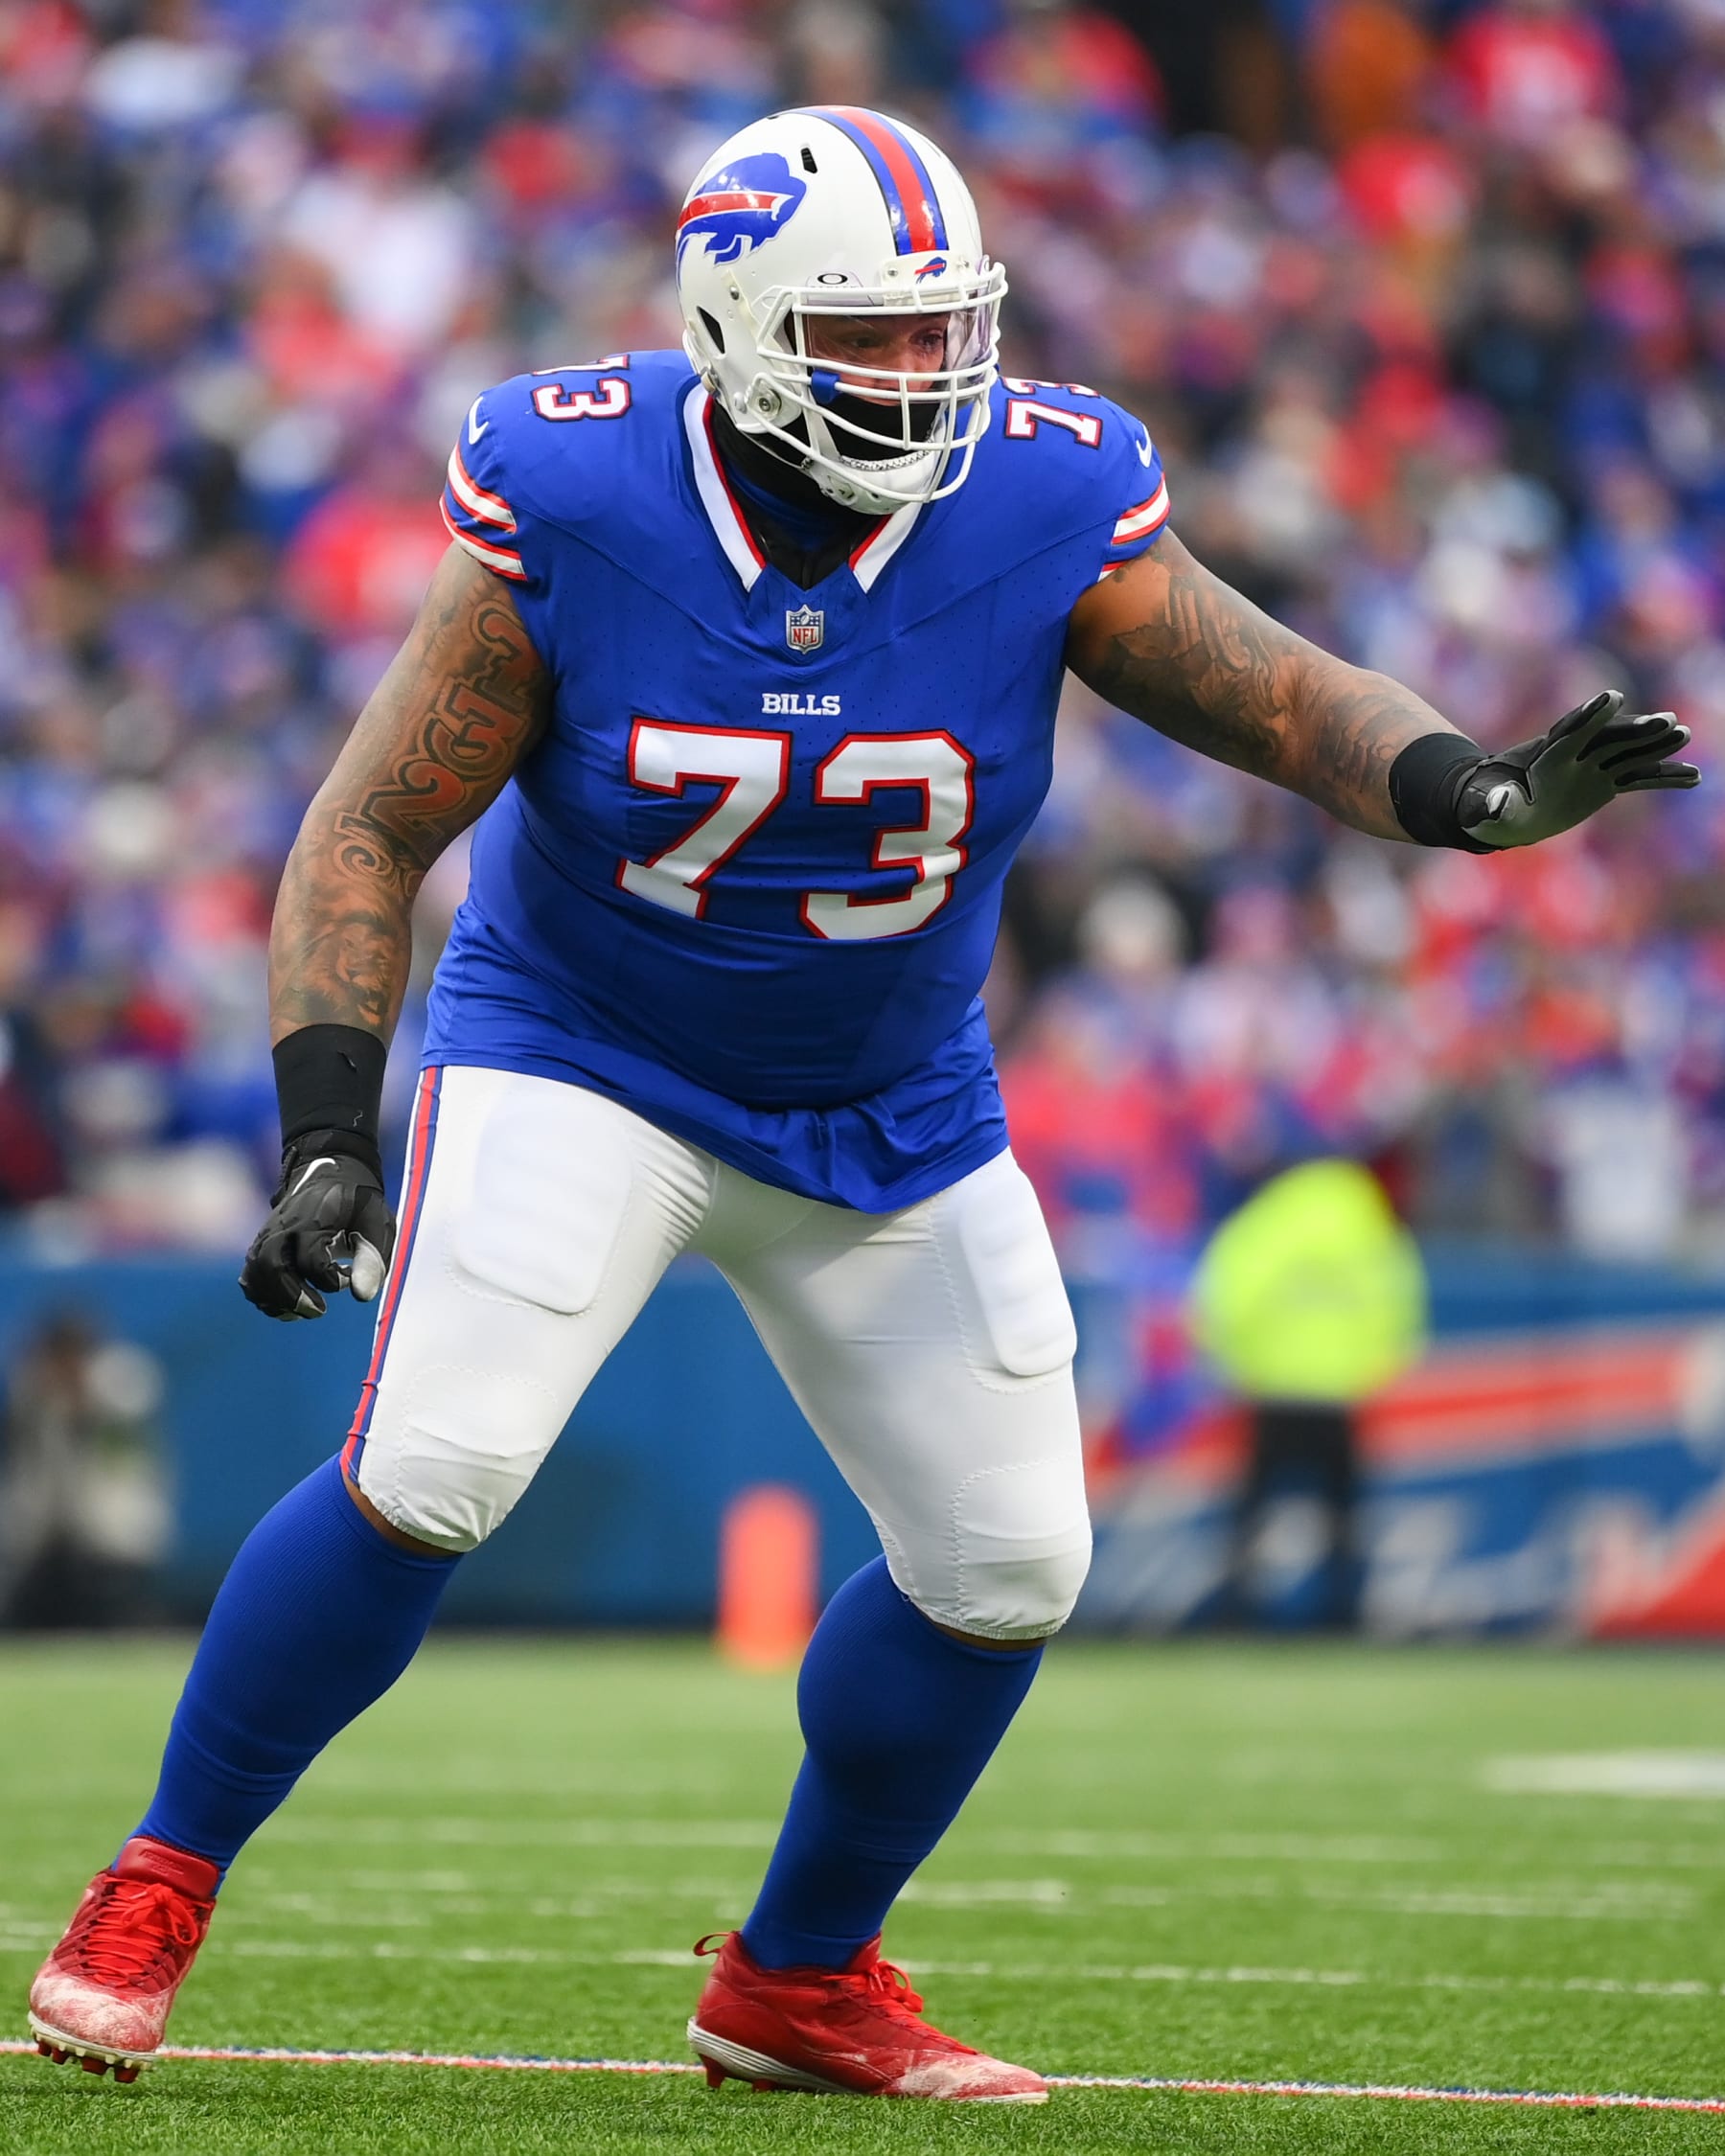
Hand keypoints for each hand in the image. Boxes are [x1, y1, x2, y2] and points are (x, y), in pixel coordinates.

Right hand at [239, 1134, 395, 1320]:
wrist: (332, 1173)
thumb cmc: (358, 1203)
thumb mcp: (376, 1224)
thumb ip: (371, 1258)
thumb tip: (362, 1295)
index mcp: (314, 1219)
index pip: (311, 1260)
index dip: (330, 1280)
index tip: (347, 1278)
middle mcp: (284, 1226)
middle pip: (270, 1266)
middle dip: (292, 1297)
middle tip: (319, 1310)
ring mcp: (268, 1235)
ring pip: (254, 1274)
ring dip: (276, 1300)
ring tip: (302, 1311)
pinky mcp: (261, 1244)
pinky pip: (251, 1276)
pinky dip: (264, 1296)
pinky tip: (288, 1305)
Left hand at [1460, 690, 1697, 848]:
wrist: (1499, 809)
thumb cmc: (1485, 807)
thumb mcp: (1484, 808)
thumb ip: (1493, 804)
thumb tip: (1496, 802)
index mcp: (1545, 756)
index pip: (1571, 731)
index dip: (1590, 715)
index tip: (1613, 698)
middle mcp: (1574, 755)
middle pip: (1609, 738)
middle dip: (1635, 729)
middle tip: (1667, 720)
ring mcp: (1592, 766)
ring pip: (1629, 753)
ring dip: (1656, 745)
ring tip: (1684, 735)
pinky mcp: (1604, 782)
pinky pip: (1638, 778)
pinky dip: (1663, 777)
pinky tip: (1693, 777)